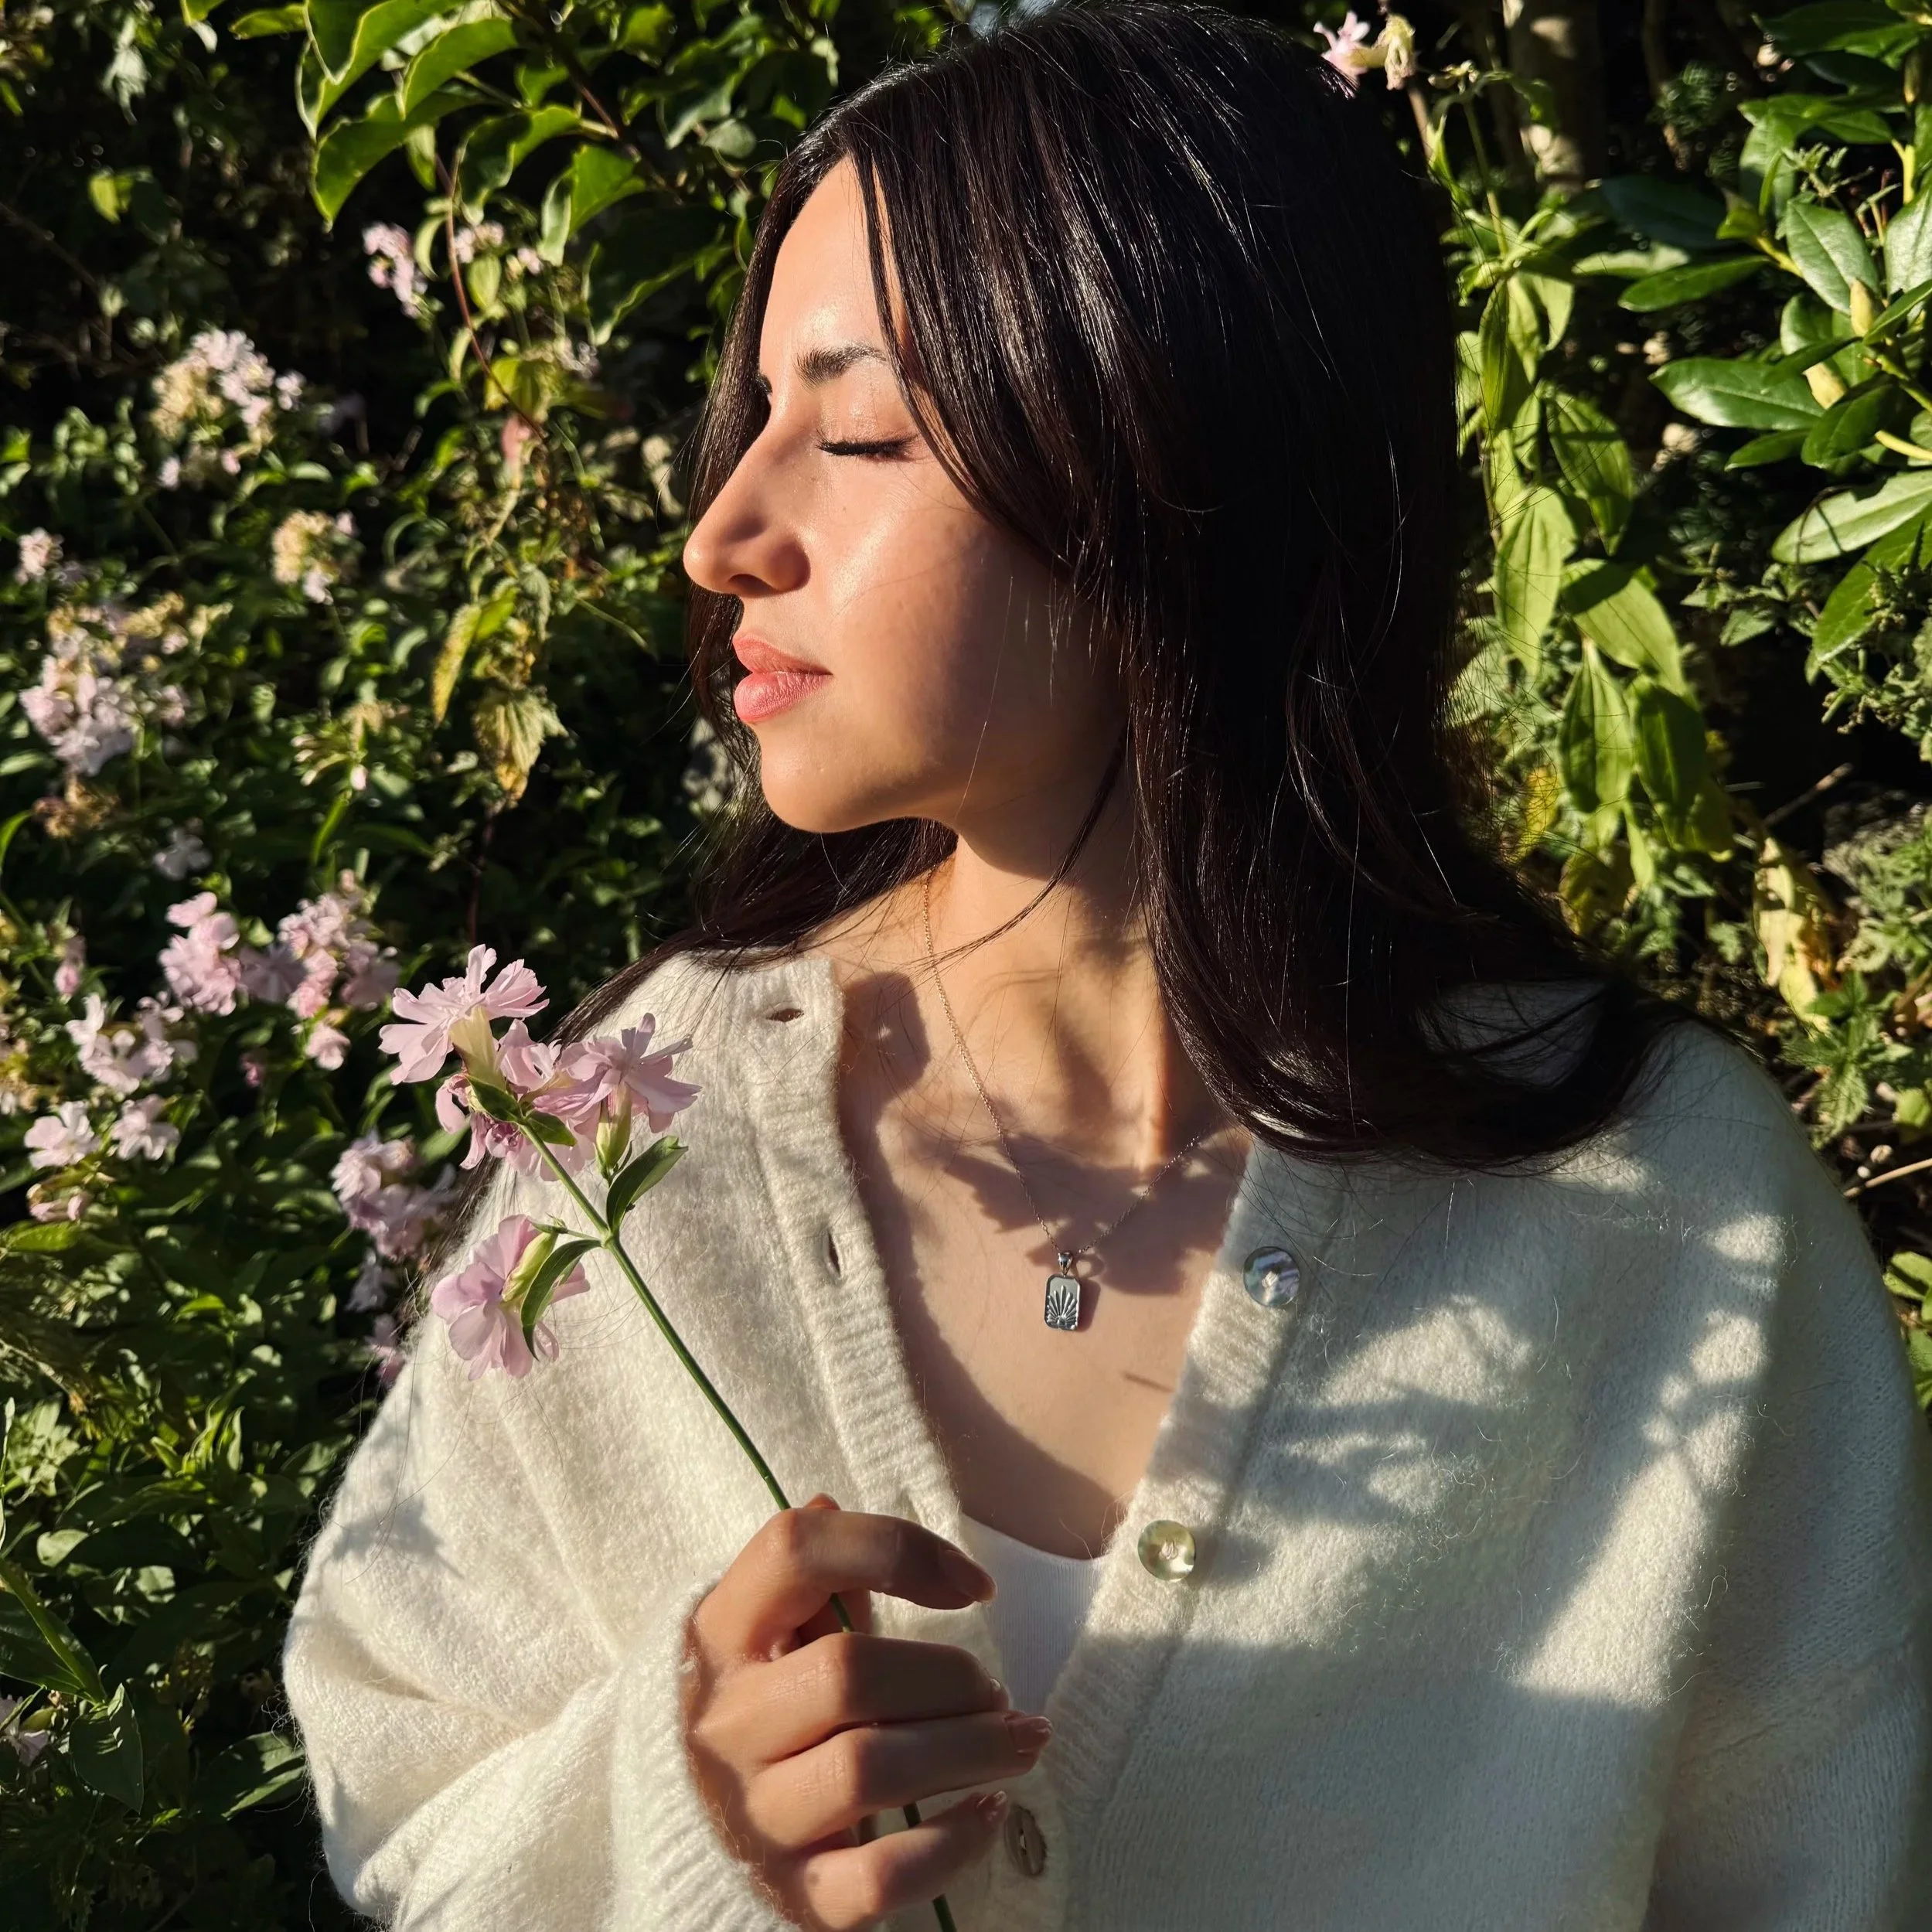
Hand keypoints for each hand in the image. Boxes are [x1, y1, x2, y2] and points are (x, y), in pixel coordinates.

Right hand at [684, 1497, 1050, 1929]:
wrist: (670, 1855)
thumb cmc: (745, 1723)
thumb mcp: (756, 1646)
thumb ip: (802, 1588)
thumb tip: (828, 1504)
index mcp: (718, 1637)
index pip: (794, 1552)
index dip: (895, 1549)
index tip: (973, 1585)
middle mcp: (725, 1722)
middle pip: (851, 1672)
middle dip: (949, 1675)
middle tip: (997, 1689)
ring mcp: (752, 1816)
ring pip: (871, 1770)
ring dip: (971, 1749)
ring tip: (1022, 1740)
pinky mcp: (789, 1898)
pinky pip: (880, 1876)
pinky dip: (952, 1842)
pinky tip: (990, 1811)